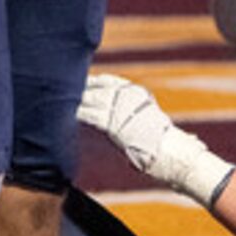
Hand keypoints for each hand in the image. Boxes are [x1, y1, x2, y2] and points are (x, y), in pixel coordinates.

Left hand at [80, 73, 234, 207]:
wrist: (175, 155)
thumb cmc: (171, 146)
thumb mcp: (156, 124)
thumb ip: (143, 119)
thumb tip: (144, 122)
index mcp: (139, 95)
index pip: (114, 82)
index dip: (98, 81)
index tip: (87, 80)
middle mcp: (129, 98)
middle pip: (100, 87)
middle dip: (83, 87)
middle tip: (65, 85)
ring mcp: (121, 110)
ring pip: (92, 100)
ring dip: (77, 99)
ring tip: (60, 98)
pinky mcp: (114, 125)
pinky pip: (91, 116)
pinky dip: (79, 114)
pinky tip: (69, 114)